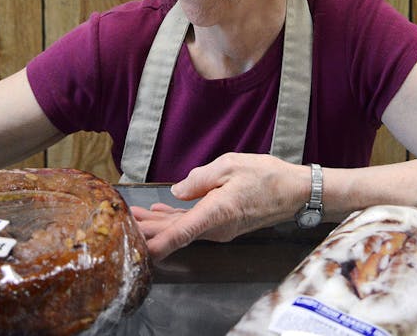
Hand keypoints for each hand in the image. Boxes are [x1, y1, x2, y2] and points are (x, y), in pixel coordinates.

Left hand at [130, 153, 310, 260]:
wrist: (294, 191)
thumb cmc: (266, 176)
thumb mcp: (230, 165)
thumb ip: (199, 179)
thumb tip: (177, 190)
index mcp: (216, 213)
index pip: (180, 234)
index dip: (158, 244)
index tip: (139, 252)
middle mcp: (216, 228)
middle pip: (175, 232)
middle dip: (147, 228)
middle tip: (121, 220)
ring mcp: (219, 229)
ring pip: (182, 228)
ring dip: (158, 223)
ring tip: (133, 214)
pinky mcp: (223, 225)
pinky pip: (194, 224)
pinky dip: (175, 219)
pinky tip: (159, 210)